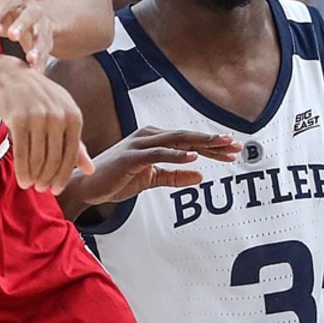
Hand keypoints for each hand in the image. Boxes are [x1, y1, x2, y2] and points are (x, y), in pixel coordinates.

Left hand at [0, 0, 52, 68]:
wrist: (31, 17)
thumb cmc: (6, 12)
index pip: (9, 0)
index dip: (0, 9)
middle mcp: (32, 10)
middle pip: (30, 15)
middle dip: (21, 25)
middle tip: (12, 36)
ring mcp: (42, 26)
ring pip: (42, 35)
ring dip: (37, 47)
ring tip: (31, 58)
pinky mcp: (47, 41)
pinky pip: (46, 52)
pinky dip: (41, 62)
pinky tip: (36, 70)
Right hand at [0, 64, 92, 194]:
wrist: (13, 77)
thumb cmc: (40, 100)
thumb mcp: (63, 115)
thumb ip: (76, 143)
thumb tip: (91, 170)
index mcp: (74, 115)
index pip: (72, 155)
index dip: (64, 176)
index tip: (56, 190)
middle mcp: (58, 115)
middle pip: (55, 159)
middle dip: (47, 179)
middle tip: (41, 188)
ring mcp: (38, 117)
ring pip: (38, 158)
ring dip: (34, 177)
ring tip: (30, 184)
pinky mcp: (18, 119)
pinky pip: (22, 152)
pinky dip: (22, 170)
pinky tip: (21, 179)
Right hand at [67, 126, 240, 208]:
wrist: (87, 186)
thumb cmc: (116, 180)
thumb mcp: (150, 179)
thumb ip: (174, 176)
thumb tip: (200, 176)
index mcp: (153, 139)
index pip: (188, 140)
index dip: (211, 145)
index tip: (232, 150)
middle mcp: (148, 136)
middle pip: (186, 136)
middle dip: (213, 141)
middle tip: (236, 144)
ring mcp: (139, 144)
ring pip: (176, 140)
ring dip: (201, 143)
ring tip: (222, 146)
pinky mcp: (132, 156)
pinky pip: (158, 153)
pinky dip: (176, 154)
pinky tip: (193, 157)